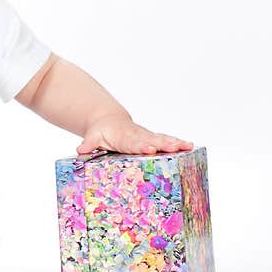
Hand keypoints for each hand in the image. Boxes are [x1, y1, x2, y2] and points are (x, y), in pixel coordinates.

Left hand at [76, 114, 193, 155]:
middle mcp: (138, 136)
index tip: (150, 149)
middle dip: (164, 144)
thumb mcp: (92, 136)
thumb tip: (80, 150)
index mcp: (124, 137)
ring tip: (189, 145)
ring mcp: (147, 136)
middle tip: (176, 147)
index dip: (141, 146)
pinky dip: (177, 143)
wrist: (108, 121)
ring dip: (175, 143)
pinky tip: (190, 146)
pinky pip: (166, 140)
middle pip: (152, 140)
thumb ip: (88, 144)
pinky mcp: (152, 138)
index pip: (133, 143)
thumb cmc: (101, 132)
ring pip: (162, 139)